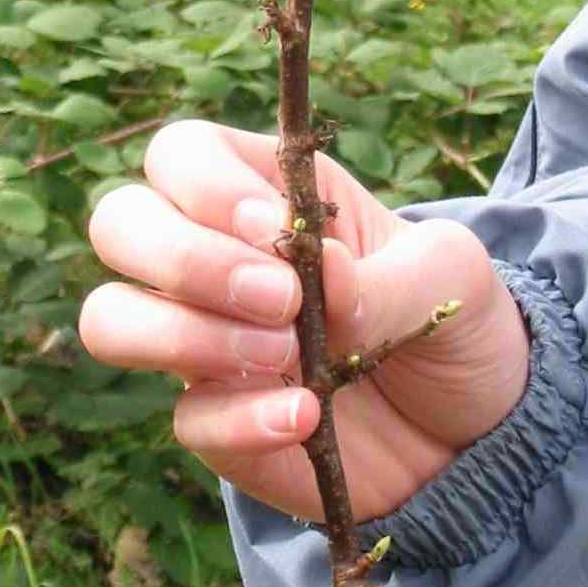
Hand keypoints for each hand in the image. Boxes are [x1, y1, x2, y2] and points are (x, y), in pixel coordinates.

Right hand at [79, 120, 528, 524]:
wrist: (476, 432)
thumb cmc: (452, 320)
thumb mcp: (450, 274)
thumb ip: (387, 271)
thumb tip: (319, 270)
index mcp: (264, 191)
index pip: (179, 154)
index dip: (203, 184)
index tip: (269, 227)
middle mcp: (212, 256)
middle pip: (118, 223)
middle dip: (185, 259)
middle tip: (279, 300)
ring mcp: (201, 339)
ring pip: (110, 317)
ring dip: (185, 335)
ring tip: (286, 356)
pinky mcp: (213, 420)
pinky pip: (183, 417)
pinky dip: (239, 418)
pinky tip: (305, 416)